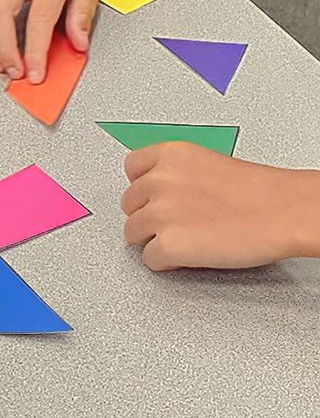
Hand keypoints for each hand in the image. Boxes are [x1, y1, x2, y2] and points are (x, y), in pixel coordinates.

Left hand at [122, 143, 319, 269]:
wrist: (288, 212)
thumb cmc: (262, 193)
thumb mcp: (211, 164)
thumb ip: (178, 174)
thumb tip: (159, 192)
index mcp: (172, 155)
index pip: (132, 168)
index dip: (146, 187)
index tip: (156, 196)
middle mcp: (159, 181)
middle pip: (129, 205)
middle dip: (149, 215)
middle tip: (179, 222)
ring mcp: (160, 213)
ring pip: (133, 234)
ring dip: (155, 239)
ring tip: (188, 238)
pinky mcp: (167, 245)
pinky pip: (149, 260)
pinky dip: (167, 262)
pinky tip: (190, 254)